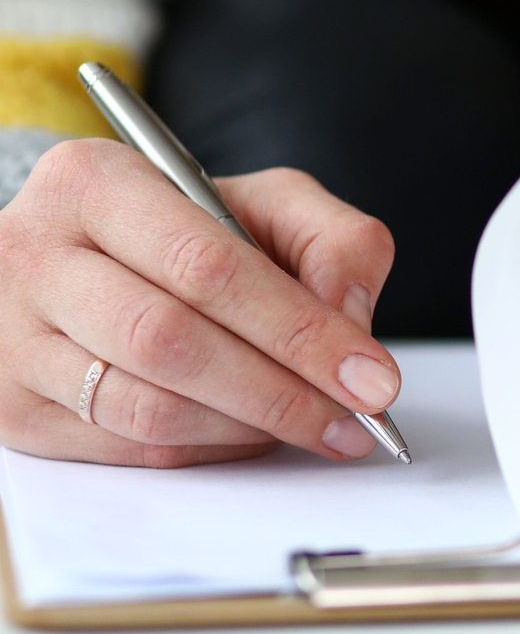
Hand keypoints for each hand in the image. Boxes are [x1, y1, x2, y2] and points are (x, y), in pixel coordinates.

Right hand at [0, 140, 400, 465]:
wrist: (83, 260)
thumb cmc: (187, 231)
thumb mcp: (265, 202)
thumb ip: (332, 239)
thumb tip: (348, 316)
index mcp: (94, 183)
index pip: (208, 266)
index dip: (299, 329)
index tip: (369, 375)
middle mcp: (35, 255)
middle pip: (172, 340)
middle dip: (281, 390)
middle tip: (354, 418)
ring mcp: (12, 337)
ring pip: (146, 406)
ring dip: (248, 428)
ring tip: (315, 427)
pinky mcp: (12, 408)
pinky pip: (127, 447)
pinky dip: (209, 450)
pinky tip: (254, 434)